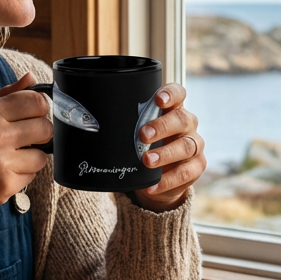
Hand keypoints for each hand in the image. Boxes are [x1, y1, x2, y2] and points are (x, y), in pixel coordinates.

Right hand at [0, 72, 50, 220]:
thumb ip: (5, 97)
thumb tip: (31, 78)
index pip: (37, 102)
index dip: (40, 110)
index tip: (34, 117)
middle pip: (46, 128)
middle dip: (39, 135)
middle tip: (24, 141)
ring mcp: (2, 160)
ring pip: (42, 155)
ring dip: (30, 159)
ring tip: (9, 160)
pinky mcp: (6, 184)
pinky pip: (32, 176)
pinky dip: (21, 177)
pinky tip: (2, 174)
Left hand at [132, 83, 204, 211]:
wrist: (158, 178)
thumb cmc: (144, 147)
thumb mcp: (134, 134)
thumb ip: (123, 125)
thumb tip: (84, 121)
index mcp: (173, 109)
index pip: (178, 94)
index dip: (170, 94)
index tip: (158, 100)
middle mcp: (187, 124)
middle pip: (182, 119)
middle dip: (162, 126)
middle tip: (142, 135)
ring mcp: (195, 145)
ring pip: (186, 146)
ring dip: (165, 154)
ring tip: (147, 161)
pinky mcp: (197, 167)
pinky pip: (186, 172)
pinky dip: (168, 180)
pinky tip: (153, 185)